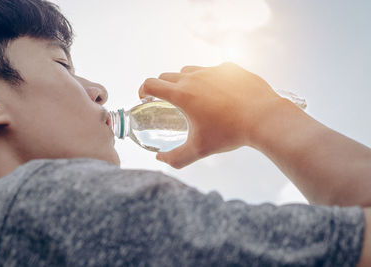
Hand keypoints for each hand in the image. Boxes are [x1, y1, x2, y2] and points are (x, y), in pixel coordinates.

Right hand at [139, 62, 280, 168]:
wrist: (263, 118)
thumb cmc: (229, 134)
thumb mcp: (199, 150)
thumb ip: (175, 158)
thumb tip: (160, 159)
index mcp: (182, 94)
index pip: (151, 84)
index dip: (143, 90)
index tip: (145, 97)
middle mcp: (194, 77)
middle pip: (167, 76)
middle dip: (162, 87)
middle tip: (167, 101)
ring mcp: (213, 70)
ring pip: (189, 70)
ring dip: (184, 80)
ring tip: (193, 96)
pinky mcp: (230, 68)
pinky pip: (212, 70)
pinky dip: (209, 79)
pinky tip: (218, 94)